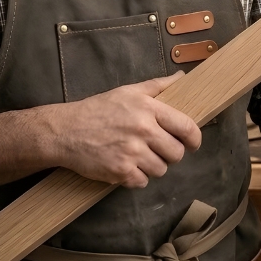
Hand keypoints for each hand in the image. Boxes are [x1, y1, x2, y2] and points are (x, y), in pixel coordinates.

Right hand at [45, 72, 200, 188]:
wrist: (65, 131)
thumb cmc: (98, 109)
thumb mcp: (128, 91)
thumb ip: (158, 86)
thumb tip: (181, 78)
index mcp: (148, 109)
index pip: (186, 128)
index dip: (194, 139)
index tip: (192, 144)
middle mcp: (143, 131)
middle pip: (176, 154)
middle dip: (170, 154)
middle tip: (157, 150)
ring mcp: (132, 153)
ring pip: (161, 170)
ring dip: (152, 167)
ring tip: (138, 157)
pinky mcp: (120, 172)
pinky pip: (142, 182)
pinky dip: (136, 178)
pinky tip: (126, 166)